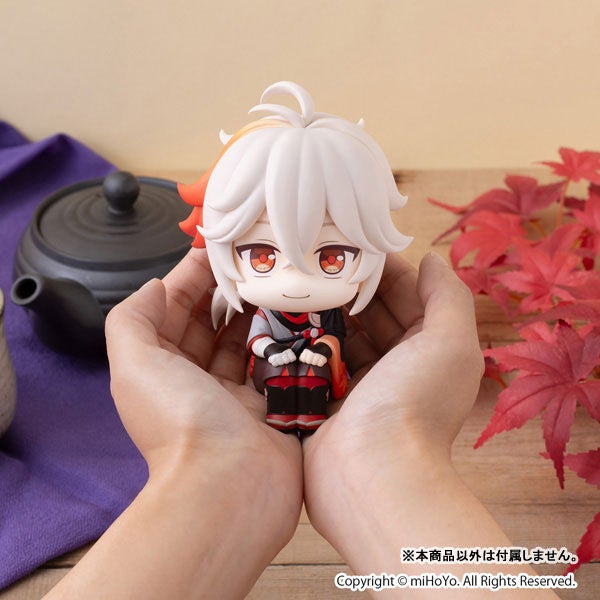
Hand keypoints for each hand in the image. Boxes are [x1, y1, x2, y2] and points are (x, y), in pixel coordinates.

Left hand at [47, 249, 302, 599]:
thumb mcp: (134, 364)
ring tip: (274, 280)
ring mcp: (234, 393)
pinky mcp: (270, 404)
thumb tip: (154, 287)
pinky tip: (294, 314)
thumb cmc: (180, 421)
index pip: (173, 310)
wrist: (231, 485)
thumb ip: (133, 319)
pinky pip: (274, 362)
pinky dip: (281, 339)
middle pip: (210, 323)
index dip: (190, 277)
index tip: (215, 248)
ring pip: (243, 340)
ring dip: (255, 310)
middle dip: (226, 290)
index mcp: (160, 369)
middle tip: (252, 260)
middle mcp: (195, 380)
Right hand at [301, 253, 497, 585]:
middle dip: (347, 284)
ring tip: (294, 278)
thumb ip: (448, 297)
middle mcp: (394, 365)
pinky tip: (282, 315)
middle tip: (314, 256)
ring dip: (322, 309)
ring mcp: (357, 383)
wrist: (370, 475)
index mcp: (426, 349)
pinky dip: (303, 339)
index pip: (405, 294)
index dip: (382, 267)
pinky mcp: (324, 399)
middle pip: (370, 312)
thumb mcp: (450, 343)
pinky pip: (314, 359)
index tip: (350, 241)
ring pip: (339, 333)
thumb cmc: (414, 403)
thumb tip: (432, 260)